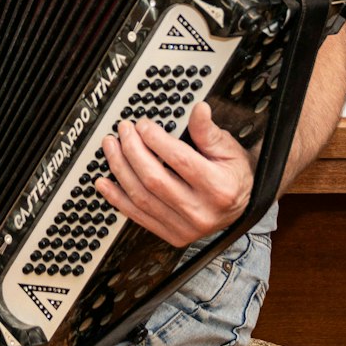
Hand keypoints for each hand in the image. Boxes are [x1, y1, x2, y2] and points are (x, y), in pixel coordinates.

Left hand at [97, 103, 253, 247]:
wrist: (241, 206)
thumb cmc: (233, 175)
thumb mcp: (228, 149)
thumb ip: (208, 131)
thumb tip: (198, 110)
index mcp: (218, 187)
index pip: (180, 160)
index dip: (156, 140)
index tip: (143, 125)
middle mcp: (201, 211)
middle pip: (155, 179)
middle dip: (133, 151)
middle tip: (124, 131)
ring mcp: (185, 227)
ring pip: (142, 197)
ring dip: (120, 170)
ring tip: (111, 147)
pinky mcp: (172, 235)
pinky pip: (138, 216)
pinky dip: (117, 199)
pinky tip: (104, 183)